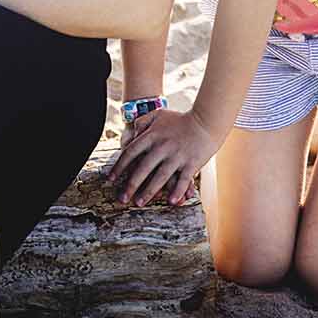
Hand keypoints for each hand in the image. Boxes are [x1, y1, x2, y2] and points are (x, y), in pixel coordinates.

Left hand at [107, 108, 221, 206]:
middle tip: (122, 199)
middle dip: (131, 185)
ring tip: (139, 202)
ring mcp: (177, 156)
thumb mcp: (158, 115)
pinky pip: (183, 180)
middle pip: (143, 169)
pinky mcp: (191, 163)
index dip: (119, 166)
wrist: (206, 121)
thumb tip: (131, 133)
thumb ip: (142, 122)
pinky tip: (171, 201)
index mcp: (152, 136)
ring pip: (160, 177)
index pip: (130, 153)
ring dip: (149, 191)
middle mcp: (162, 147)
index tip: (111, 179)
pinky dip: (177, 191)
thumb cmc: (180, 119)